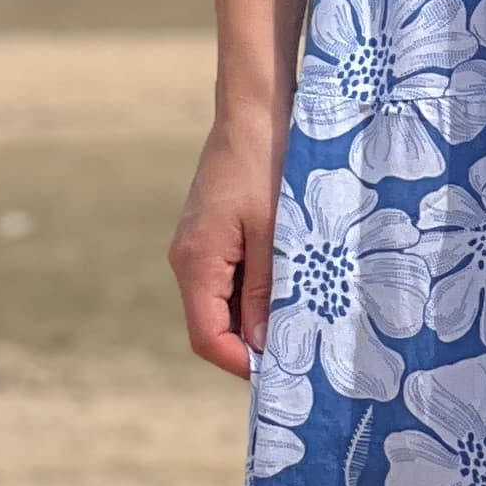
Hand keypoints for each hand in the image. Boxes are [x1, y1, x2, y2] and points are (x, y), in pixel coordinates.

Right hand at [169, 109, 285, 376]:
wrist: (254, 110)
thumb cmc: (267, 166)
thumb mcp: (273, 234)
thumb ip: (265, 291)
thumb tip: (259, 346)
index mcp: (196, 262)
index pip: (207, 336)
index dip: (239, 362)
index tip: (278, 376)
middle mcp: (187, 258)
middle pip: (212, 323)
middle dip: (250, 344)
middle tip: (296, 353)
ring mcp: (196, 245)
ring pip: (221, 301)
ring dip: (255, 316)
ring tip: (298, 321)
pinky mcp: (211, 232)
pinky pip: (227, 277)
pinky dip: (253, 290)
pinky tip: (286, 287)